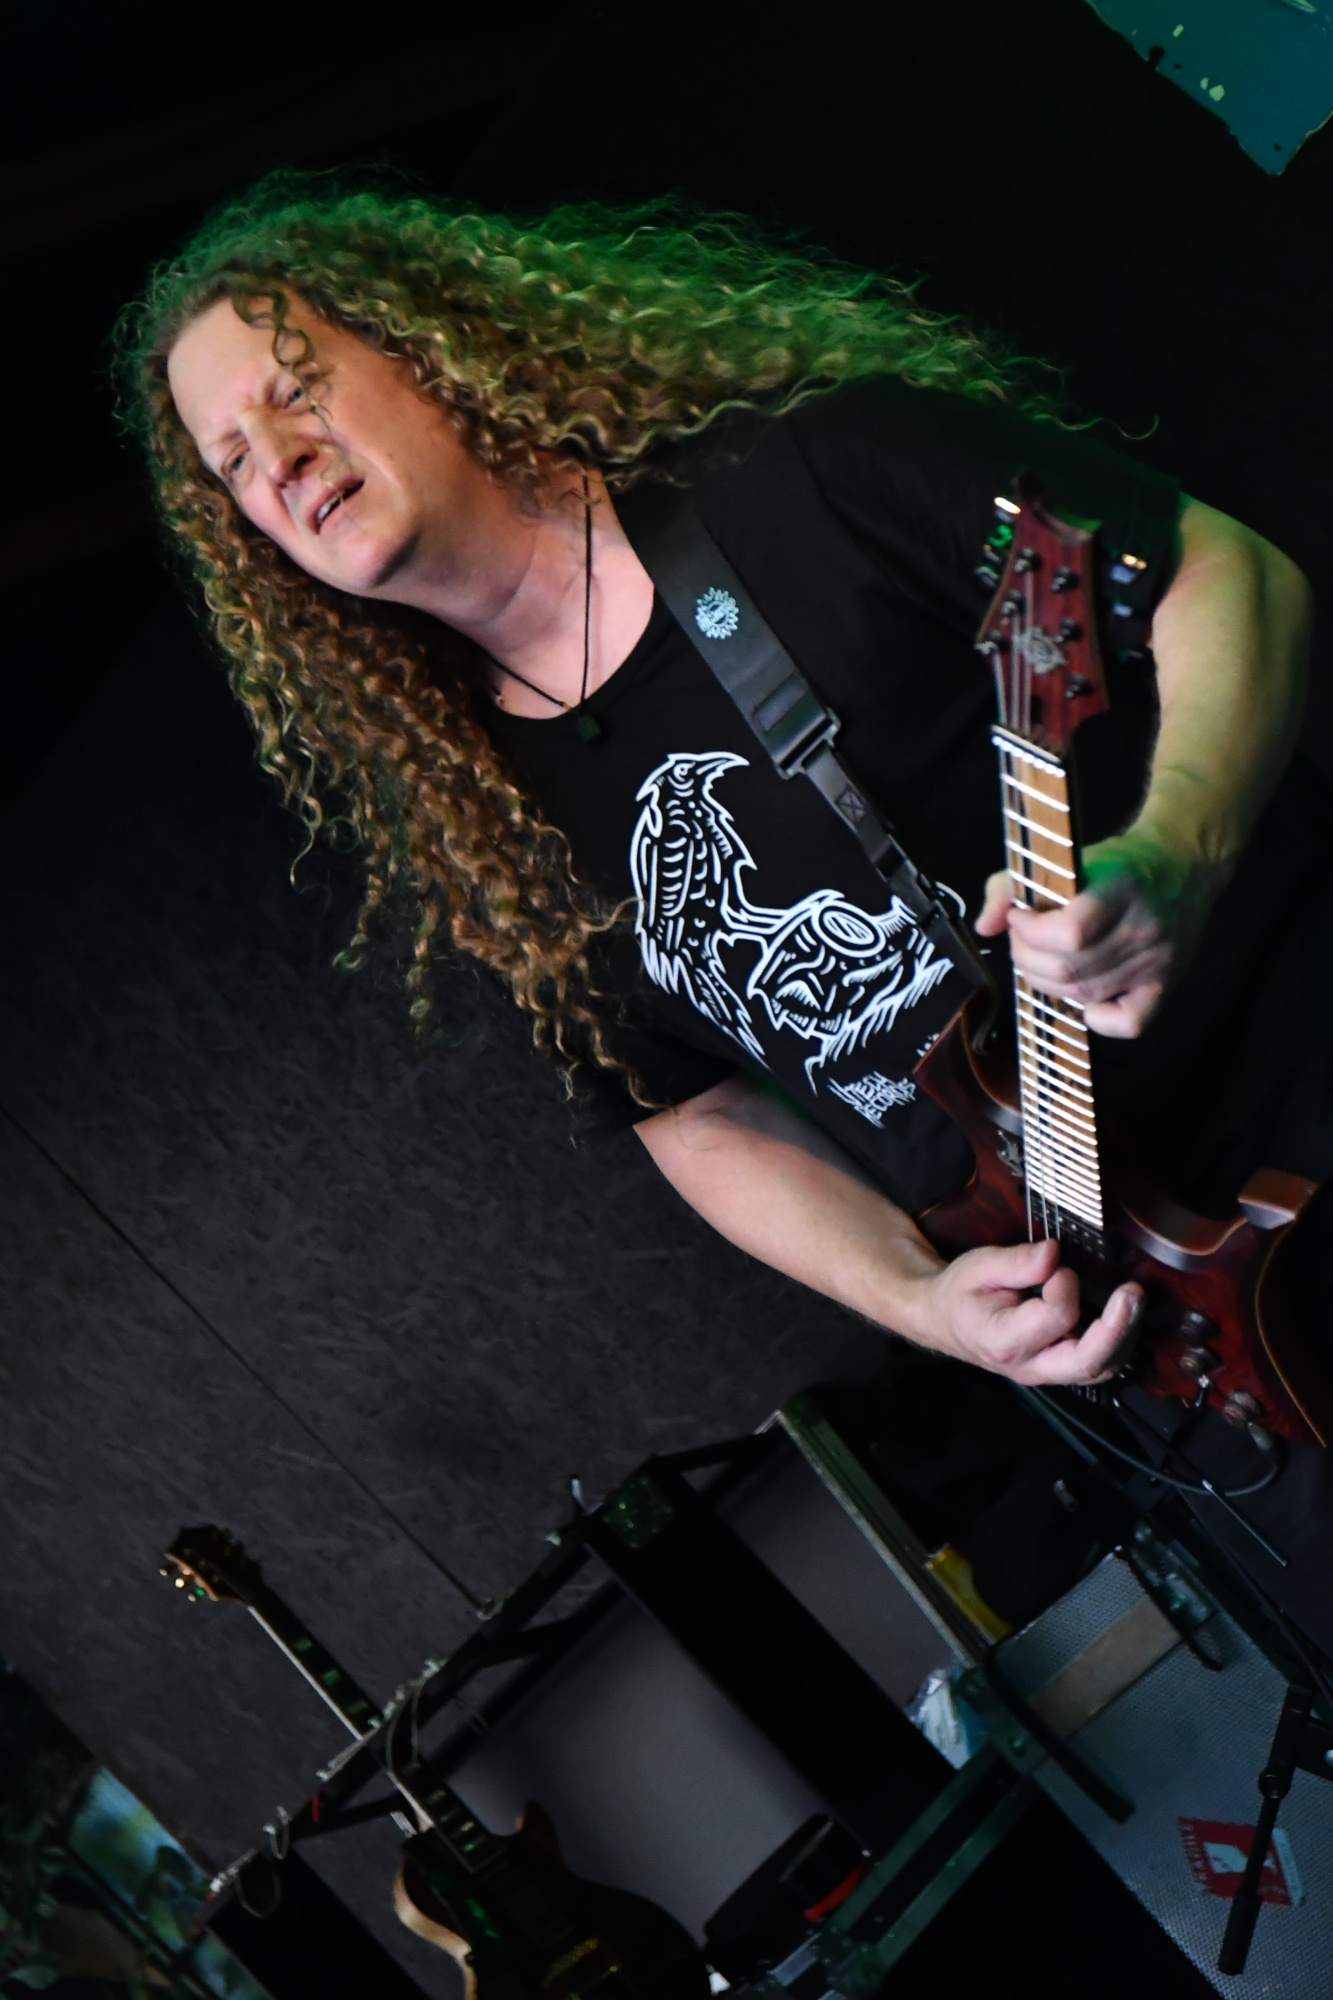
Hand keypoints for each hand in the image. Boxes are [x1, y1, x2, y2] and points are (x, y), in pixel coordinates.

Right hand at [905, 1238, 1142, 1385]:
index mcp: (1003, 1340)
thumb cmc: (959, 1293)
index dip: (1065, 1286)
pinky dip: (1116, 1341)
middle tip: (1133, 1292)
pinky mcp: (1058, 1369)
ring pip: (1100, 1369)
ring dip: (1124, 1336)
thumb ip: (1017, 1262)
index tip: (1058, 1265)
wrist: (944, 1320)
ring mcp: (1046, 1373)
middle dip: (1118, 1328)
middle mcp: (1029, 1366)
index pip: (1055, 1318)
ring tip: (1133, 1299)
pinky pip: (1097, 1365)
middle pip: (1087, 1363)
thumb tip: (1055, 1254)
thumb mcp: (978, 1266)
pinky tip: (1122, 1314)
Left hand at [974, 826, 1217, 1038]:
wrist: (1184, 865)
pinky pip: (1129, 1023)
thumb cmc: (1117, 863)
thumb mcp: (1066, 856)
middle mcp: (1144, 928)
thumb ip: (1012, 883)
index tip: (1019, 918)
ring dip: (1048, 983)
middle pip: (1070, 968)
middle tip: (1024, 942)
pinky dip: (1097, 1018)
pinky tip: (1083, 995)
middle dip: (1028, 958)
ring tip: (1041, 961)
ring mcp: (1158, 961)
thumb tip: (984, 926)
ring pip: (1087, 994)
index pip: (1071, 931)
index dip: (1030, 933)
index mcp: (1122, 888)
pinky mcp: (1166, 984)